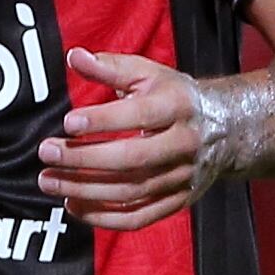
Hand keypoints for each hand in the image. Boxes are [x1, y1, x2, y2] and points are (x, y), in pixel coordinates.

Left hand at [37, 46, 233, 229]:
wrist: (227, 128)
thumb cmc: (175, 98)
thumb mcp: (147, 74)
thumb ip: (110, 67)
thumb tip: (75, 56)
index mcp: (177, 106)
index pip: (140, 115)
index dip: (103, 121)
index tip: (68, 122)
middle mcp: (183, 144)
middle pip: (133, 159)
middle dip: (84, 159)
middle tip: (47, 153)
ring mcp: (182, 177)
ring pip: (131, 192)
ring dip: (84, 190)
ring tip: (49, 180)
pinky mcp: (178, 201)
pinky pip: (138, 218)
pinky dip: (103, 217)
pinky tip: (73, 205)